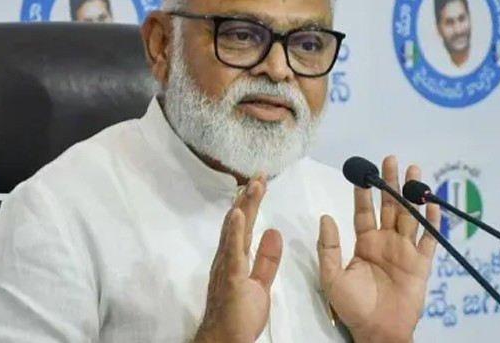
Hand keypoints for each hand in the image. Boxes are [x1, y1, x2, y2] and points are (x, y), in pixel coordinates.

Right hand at [194, 174, 282, 342]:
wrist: (225, 340)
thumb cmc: (240, 315)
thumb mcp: (260, 283)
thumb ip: (266, 259)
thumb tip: (274, 232)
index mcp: (236, 257)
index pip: (245, 224)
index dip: (252, 202)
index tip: (261, 181)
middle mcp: (227, 256)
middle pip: (239, 221)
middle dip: (249, 196)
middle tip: (260, 173)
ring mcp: (226, 266)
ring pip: (235, 229)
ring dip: (245, 206)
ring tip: (254, 185)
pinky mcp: (231, 278)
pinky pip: (234, 252)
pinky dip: (236, 231)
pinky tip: (239, 213)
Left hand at [317, 156, 440, 342]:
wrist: (378, 330)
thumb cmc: (353, 307)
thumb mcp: (332, 277)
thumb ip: (329, 247)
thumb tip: (325, 217)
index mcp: (365, 243)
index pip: (364, 212)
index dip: (363, 192)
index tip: (363, 172)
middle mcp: (386, 242)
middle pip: (389, 207)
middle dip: (390, 183)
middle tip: (391, 159)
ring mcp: (405, 251)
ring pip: (409, 216)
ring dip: (412, 194)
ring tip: (414, 170)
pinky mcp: (421, 263)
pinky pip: (429, 239)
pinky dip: (432, 222)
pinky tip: (432, 203)